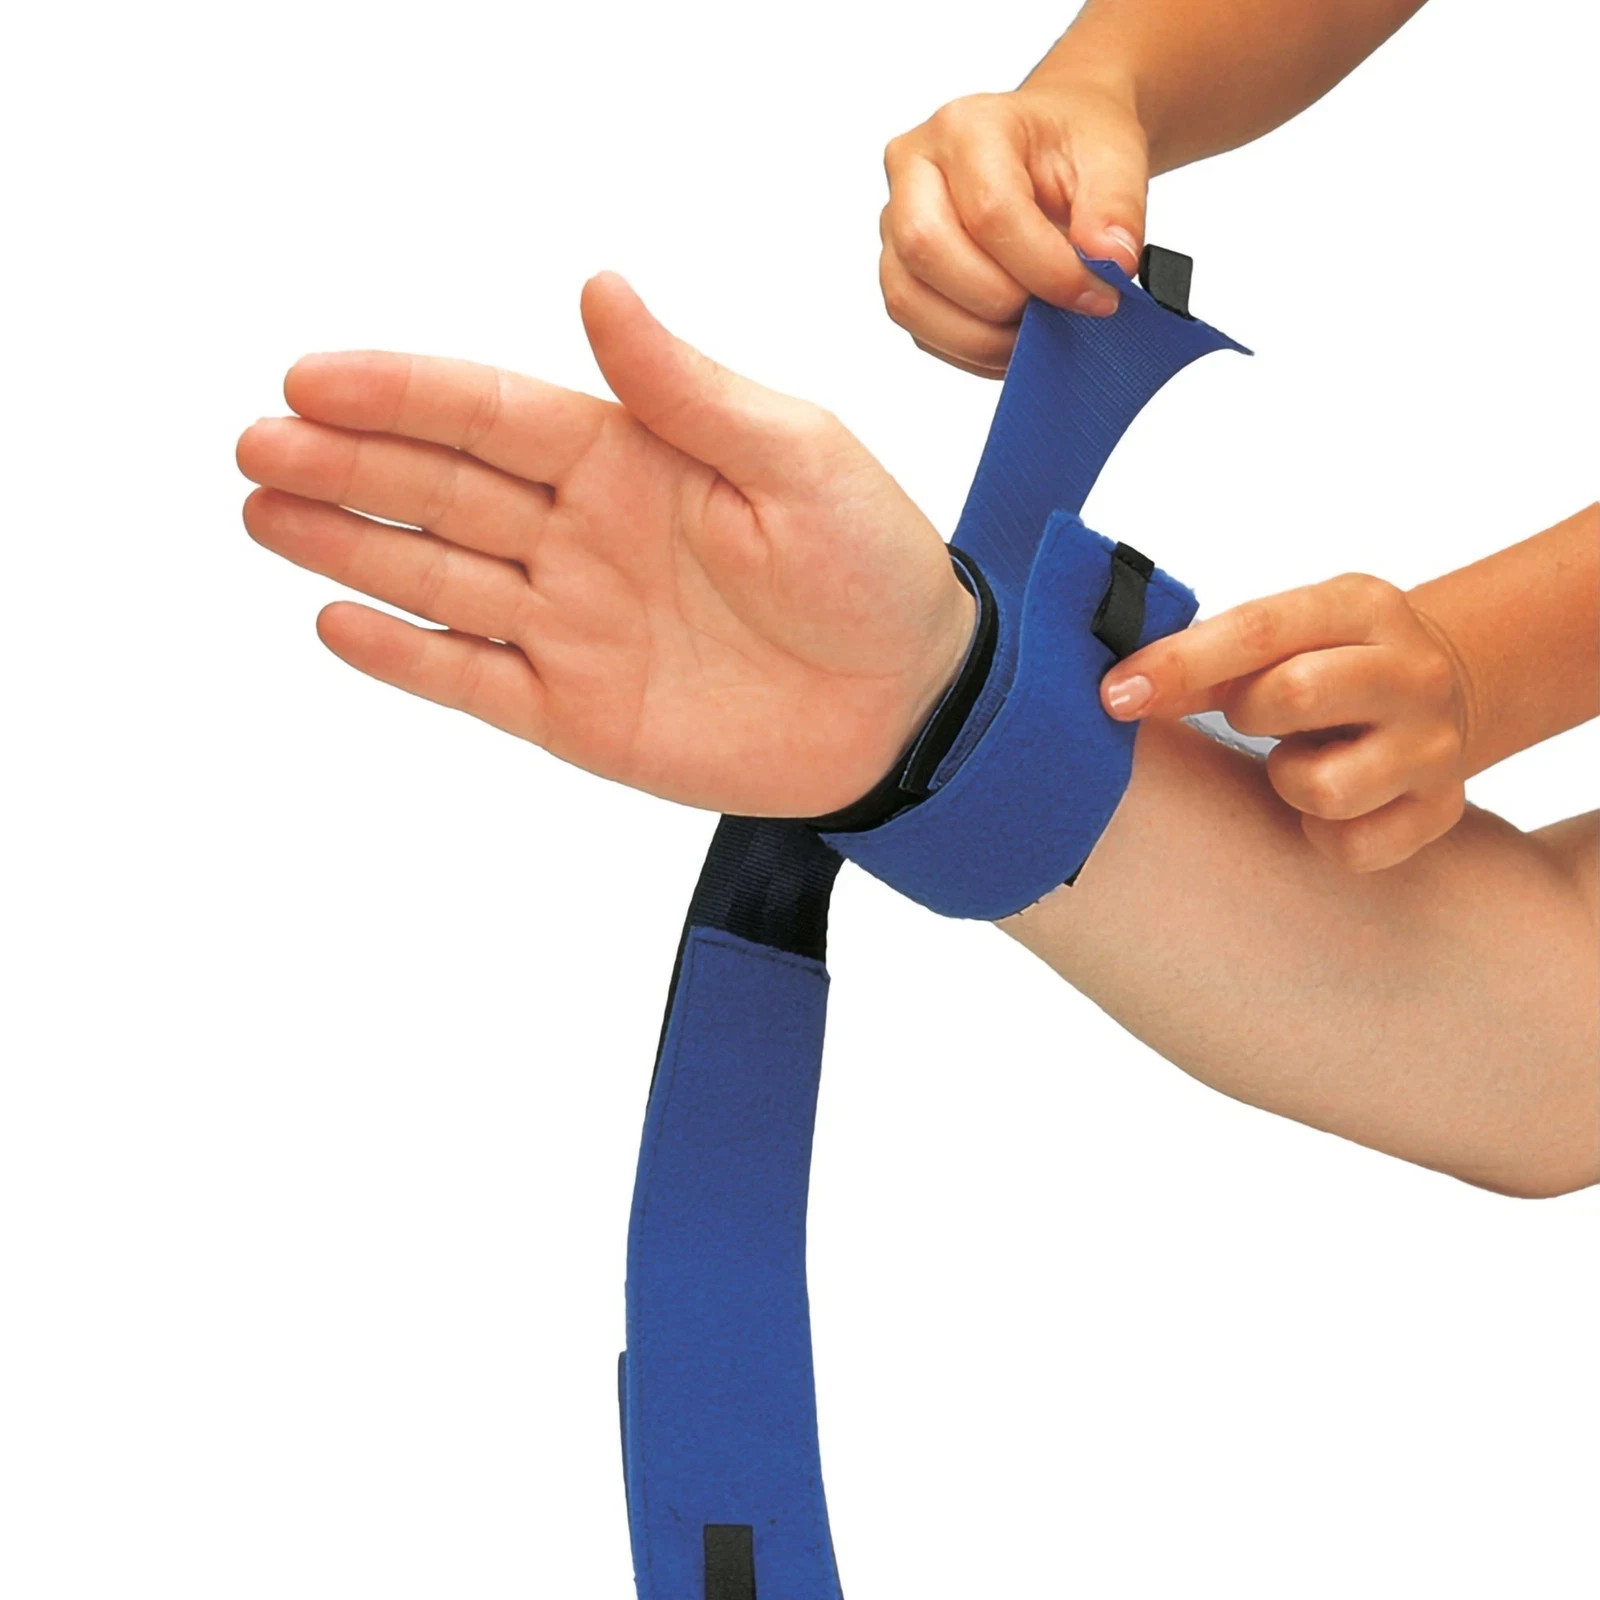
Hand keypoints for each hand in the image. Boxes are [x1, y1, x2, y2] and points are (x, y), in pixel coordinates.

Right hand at [237, 274, 973, 816]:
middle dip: (347, 464)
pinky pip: (474, 679)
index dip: (401, 395)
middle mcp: (583, 533)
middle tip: (256, 444)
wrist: (906, 706)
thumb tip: (599, 289)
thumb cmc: (871, 568)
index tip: (311, 378)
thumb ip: (688, 389)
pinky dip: (407, 655)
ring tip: (262, 511)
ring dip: (349, 544)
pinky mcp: (575, 711)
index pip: (492, 415)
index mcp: (629, 457)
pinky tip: (338, 619)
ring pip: (438, 577)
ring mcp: (572, 624)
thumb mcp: (796, 458)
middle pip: (442, 489)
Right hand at [879, 82, 1149, 375]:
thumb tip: (1111, 264)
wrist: (1050, 145)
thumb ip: (1117, 208)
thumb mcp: (1115, 156)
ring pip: (908, 299)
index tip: (1096, 296)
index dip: (1046, 268)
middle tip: (1059, 314)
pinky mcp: (899, 271)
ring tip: (1037, 334)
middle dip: (1003, 303)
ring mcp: (894, 223)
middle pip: (929, 250)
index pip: (990, 210)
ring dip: (979, 338)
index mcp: (966, 125)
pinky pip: (919, 329)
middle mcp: (914, 169)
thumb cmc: (1073, 144)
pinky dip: (969, 350)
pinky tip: (1013, 341)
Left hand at [1100, 574, 1472, 870]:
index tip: (1115, 694)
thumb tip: (1120, 691)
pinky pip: (1353, 847)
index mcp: (1360, 606)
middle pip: (1297, 694)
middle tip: (1252, 716)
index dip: (1178, 664)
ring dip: (1287, 780)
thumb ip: (1208, 659)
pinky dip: (1323, 834)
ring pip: (1324, 788)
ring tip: (1298, 759)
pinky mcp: (1441, 810)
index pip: (1259, 629)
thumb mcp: (1283, 636)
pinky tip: (1328, 802)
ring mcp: (1433, 744)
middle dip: (1248, 713)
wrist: (1445, 691)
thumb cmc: (1331, 662)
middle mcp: (1410, 672)